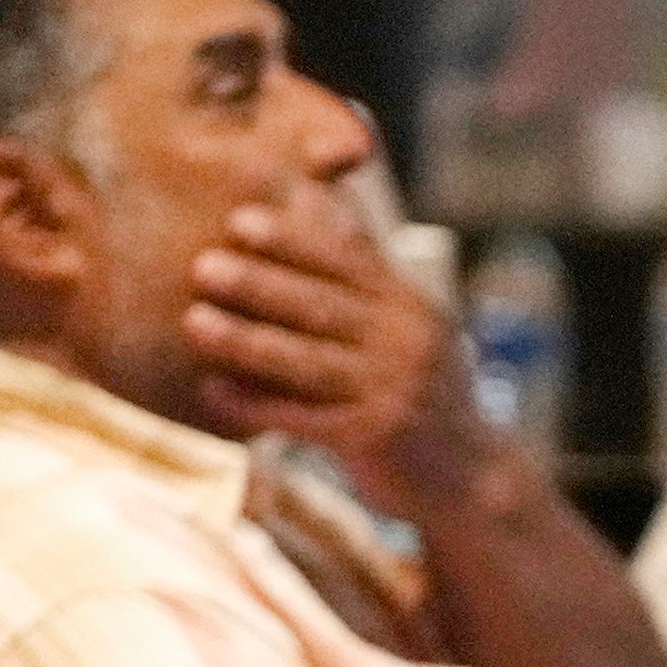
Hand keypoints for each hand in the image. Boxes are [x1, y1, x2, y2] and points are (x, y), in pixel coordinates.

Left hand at [184, 184, 495, 519]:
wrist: (472, 476)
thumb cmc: (420, 390)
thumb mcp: (408, 322)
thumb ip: (364, 263)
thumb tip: (322, 190)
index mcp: (410, 306)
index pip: (348, 262)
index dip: (293, 241)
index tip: (240, 222)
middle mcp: (408, 344)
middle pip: (323, 307)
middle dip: (260, 285)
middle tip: (203, 267)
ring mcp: (395, 393)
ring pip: (307, 362)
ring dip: (246, 342)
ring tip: (194, 323)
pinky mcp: (376, 439)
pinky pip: (302, 418)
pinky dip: (254, 404)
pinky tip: (212, 391)